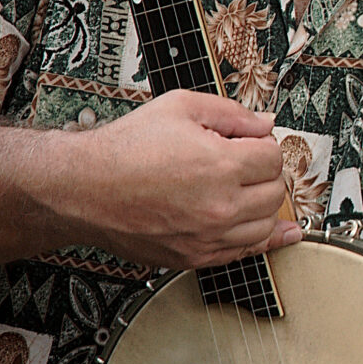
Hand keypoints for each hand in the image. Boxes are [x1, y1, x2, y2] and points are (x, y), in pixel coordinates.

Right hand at [52, 90, 299, 269]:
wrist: (83, 187)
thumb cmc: (125, 148)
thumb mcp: (180, 107)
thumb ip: (231, 113)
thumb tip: (265, 123)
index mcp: (221, 165)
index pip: (273, 157)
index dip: (262, 144)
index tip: (248, 142)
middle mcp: (219, 206)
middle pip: (275, 192)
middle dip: (265, 173)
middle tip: (245, 163)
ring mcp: (208, 236)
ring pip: (266, 225)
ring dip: (263, 205)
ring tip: (245, 189)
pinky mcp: (194, 257)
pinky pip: (244, 253)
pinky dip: (262, 241)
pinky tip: (278, 234)